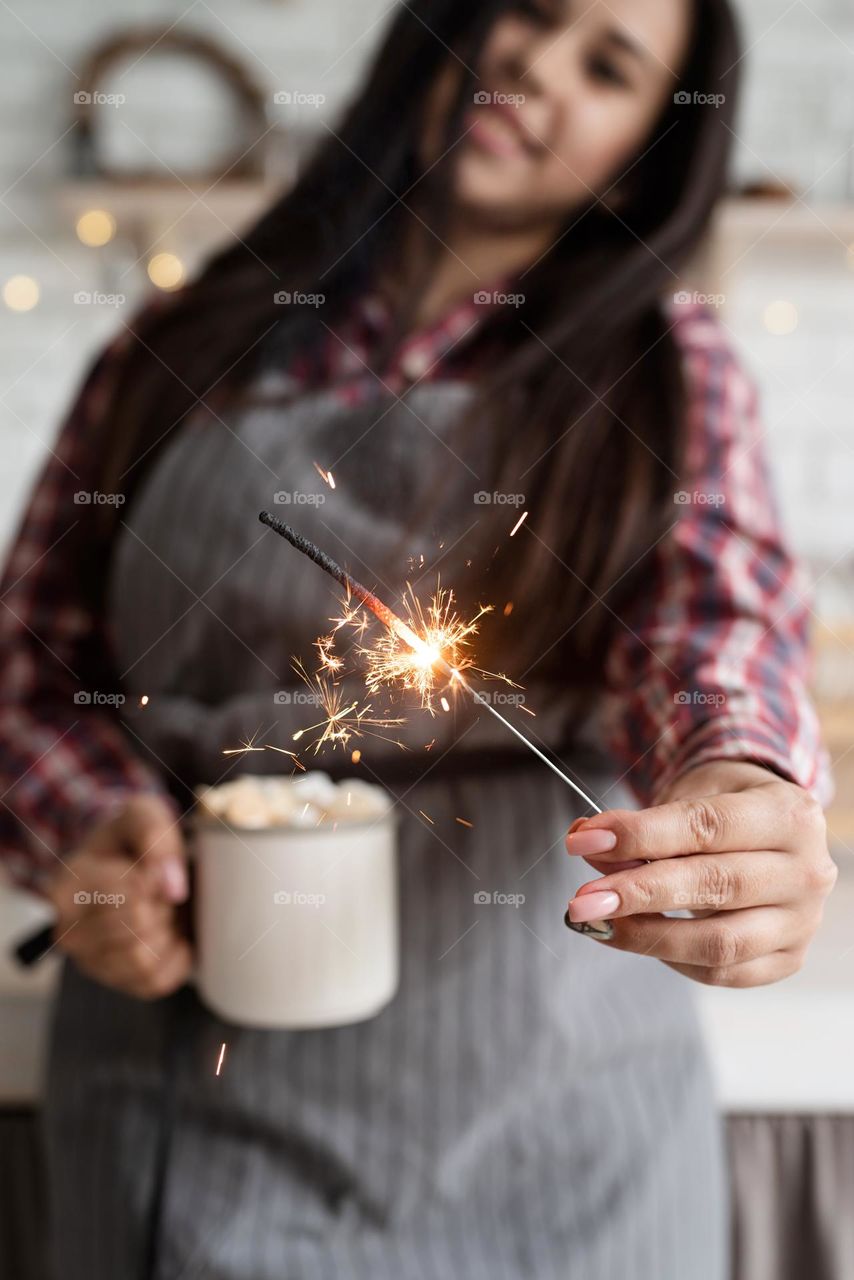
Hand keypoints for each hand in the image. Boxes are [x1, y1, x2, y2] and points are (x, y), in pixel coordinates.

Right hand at [46, 794, 191, 999]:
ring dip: (168, 932)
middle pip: (139, 929)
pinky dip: (175, 957)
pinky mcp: (115, 981)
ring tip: (161, 909)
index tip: (154, 868)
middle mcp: (67, 931)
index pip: (129, 896)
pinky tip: (167, 933)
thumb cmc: (129, 838)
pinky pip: (156, 981)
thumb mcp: (142, 814)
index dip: (157, 880)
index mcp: (67, 887)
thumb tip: (171, 885)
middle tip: (160, 890)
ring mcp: (88, 961)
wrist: (123, 863)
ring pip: (145, 961)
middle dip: (163, 906)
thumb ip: (153, 834)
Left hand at [565, 761, 836, 986]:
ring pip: (719, 942)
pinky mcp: (788, 959)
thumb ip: (644, 822)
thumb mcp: (690, 793)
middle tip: (582, 900)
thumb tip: (588, 845)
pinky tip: (636, 935)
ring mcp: (802, 922)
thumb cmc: (725, 805)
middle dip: (638, 893)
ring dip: (647, 934)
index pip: (707, 827)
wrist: (770, 829)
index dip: (640, 836)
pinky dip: (672, 958)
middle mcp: (806, 870)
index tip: (583, 842)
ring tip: (597, 922)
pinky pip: (723, 973)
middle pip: (715, 886)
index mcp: (788, 813)